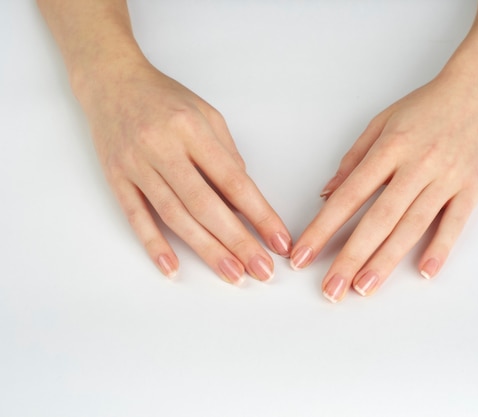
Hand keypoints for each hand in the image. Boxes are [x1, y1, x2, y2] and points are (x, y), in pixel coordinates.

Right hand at [82, 62, 290, 283]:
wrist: (111, 81)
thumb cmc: (165, 99)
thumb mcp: (207, 115)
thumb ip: (226, 157)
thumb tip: (244, 202)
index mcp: (192, 129)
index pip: (234, 181)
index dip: (260, 215)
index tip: (279, 241)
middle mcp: (163, 148)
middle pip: (205, 205)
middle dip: (238, 242)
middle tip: (262, 271)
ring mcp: (136, 164)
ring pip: (175, 215)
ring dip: (205, 249)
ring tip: (232, 274)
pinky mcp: (116, 178)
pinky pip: (136, 216)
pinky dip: (153, 244)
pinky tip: (173, 268)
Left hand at [291, 69, 477, 301]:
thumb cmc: (425, 106)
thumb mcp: (381, 122)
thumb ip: (353, 160)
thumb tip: (327, 195)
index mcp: (390, 148)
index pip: (349, 196)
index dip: (323, 229)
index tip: (303, 256)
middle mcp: (417, 165)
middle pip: (378, 219)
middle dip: (351, 257)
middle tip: (331, 290)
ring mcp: (447, 178)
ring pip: (412, 226)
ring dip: (387, 261)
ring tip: (364, 288)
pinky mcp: (472, 188)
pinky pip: (455, 222)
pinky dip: (441, 248)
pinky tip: (424, 273)